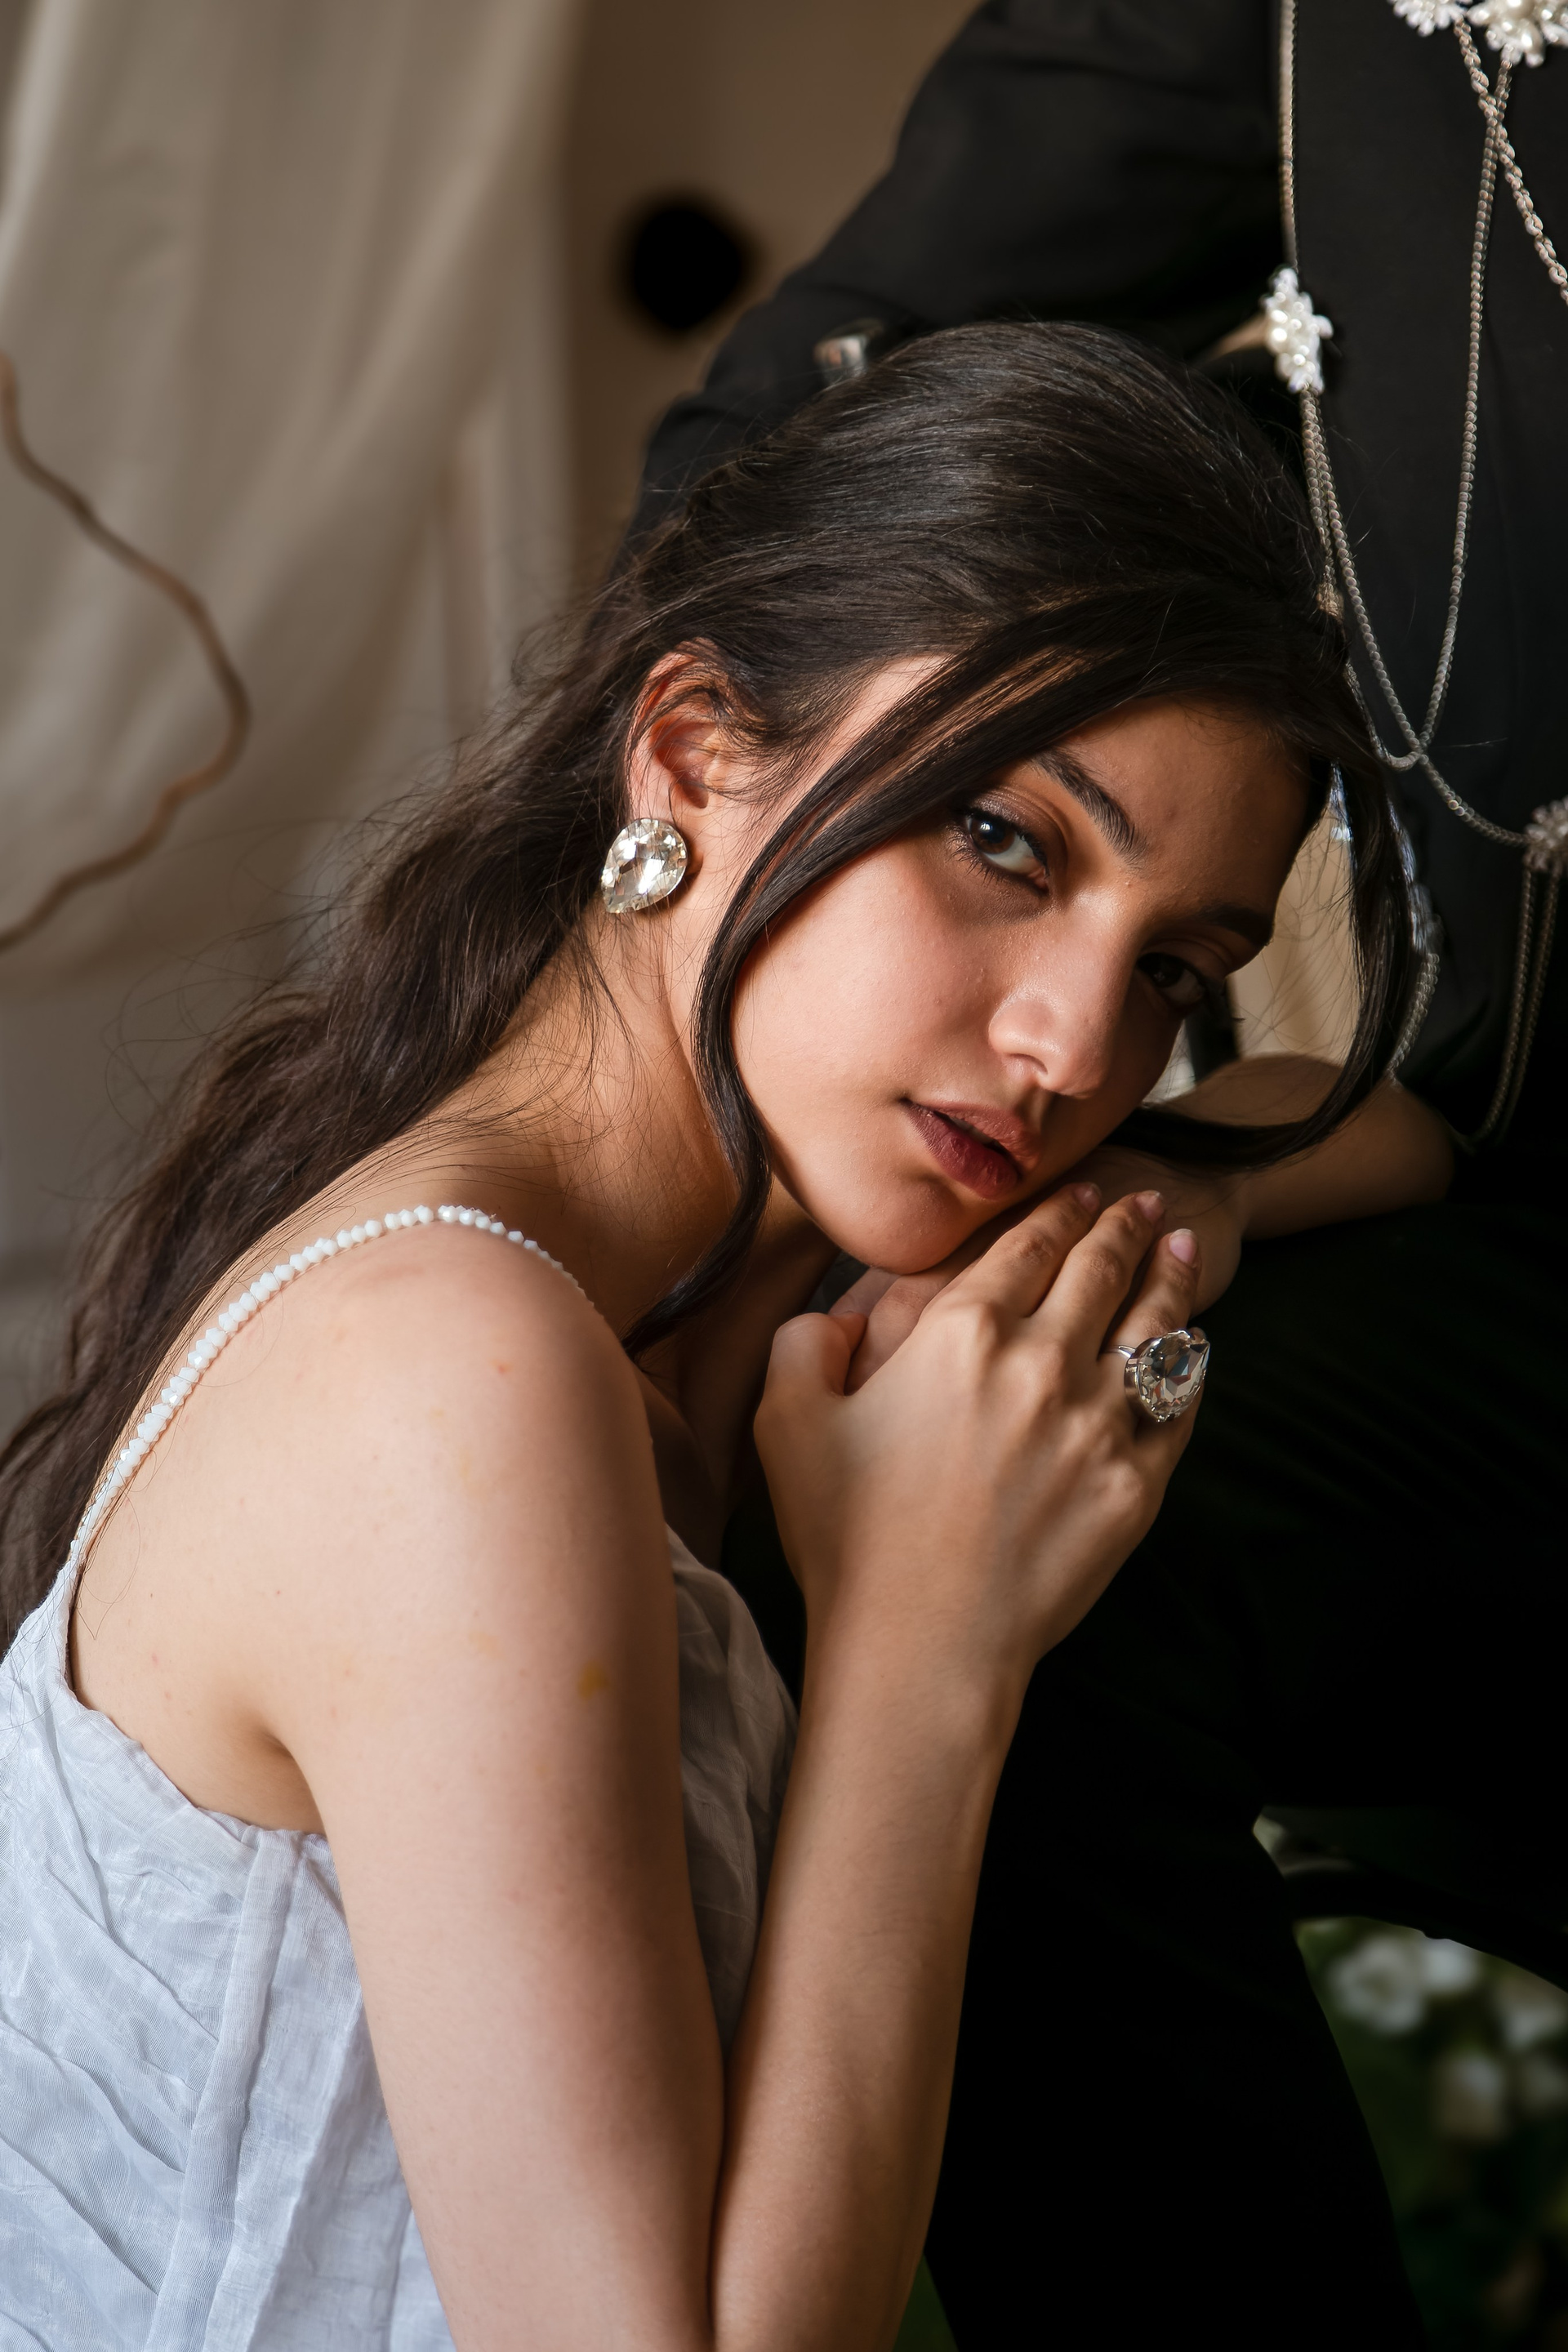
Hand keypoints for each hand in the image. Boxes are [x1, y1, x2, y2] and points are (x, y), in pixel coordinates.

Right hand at [754, 1187, 1203, 1695]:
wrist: (922, 1647)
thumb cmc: (847, 1538)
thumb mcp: (787, 1422)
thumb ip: (804, 1344)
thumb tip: (839, 1316)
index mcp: (961, 1334)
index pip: (1027, 1247)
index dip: (1060, 1212)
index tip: (1083, 1192)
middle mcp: (1042, 1364)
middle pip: (1100, 1272)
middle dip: (1126, 1227)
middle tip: (1147, 1201)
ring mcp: (1099, 1426)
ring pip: (1154, 1328)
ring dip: (1172, 1277)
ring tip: (1186, 1246)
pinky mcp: (1134, 1487)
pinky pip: (1177, 1407)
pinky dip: (1188, 1366)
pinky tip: (1192, 1347)